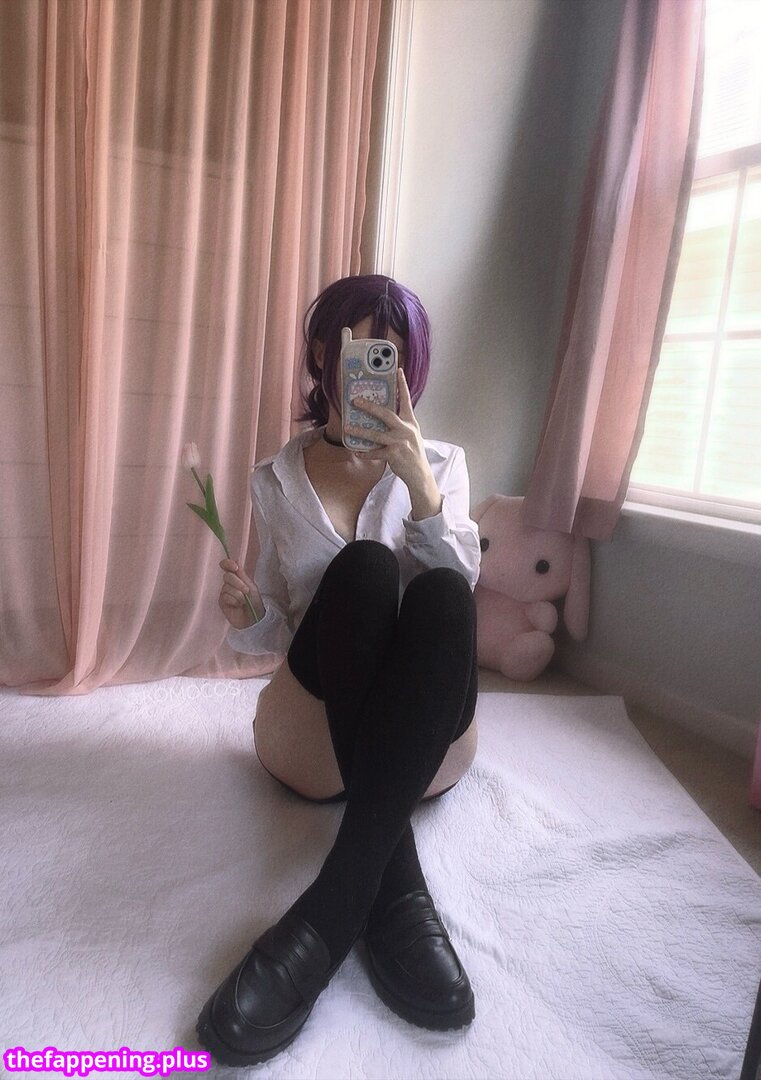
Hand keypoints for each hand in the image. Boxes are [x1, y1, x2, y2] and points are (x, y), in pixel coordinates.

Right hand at [218, 558, 263, 628]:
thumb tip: (235, 563)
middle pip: (227, 576)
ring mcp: (224, 592)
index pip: (228, 566)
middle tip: (246, 591)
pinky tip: (237, 606)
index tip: (234, 567)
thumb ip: (242, 576)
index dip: (228, 564)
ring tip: (243, 602)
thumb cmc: (254, 602)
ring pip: (227, 587)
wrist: (253, 618)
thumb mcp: (251, 587)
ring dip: (238, 595)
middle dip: (238, 584)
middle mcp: (229, 583)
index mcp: (237, 577)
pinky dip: (234, 601)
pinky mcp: (221, 601)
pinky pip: (225, 597)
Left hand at [346, 369, 442, 519]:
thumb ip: (400, 424)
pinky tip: (357, 451)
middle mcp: (406, 430)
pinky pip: (375, 452)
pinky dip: (365, 452)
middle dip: (370, 407)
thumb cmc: (413, 453)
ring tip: (348, 427)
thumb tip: (383, 415)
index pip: (406, 399)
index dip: (402, 384)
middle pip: (386, 414)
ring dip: (360, 431)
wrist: (420, 474)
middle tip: (356, 401)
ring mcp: (400, 442)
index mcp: (410, 422)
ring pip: (376, 434)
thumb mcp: (411, 435)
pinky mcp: (394, 454)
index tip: (397, 370)